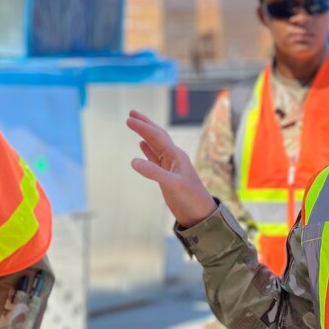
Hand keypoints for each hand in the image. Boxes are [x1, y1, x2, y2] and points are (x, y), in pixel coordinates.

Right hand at [126, 110, 217, 227]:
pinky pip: (155, 158)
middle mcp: (174, 158)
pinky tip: (142, 146)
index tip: (129, 119)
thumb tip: (133, 161)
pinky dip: (148, 150)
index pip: (156, 136)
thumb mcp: (172, 185)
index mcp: (176, 156)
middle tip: (131, 113)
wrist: (200, 214)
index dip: (142, 127)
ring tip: (135, 125)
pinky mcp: (167, 176)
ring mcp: (170, 167)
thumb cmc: (190, 199)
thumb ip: (154, 173)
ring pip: (155, 145)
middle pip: (157, 136)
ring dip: (145, 135)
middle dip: (145, 124)